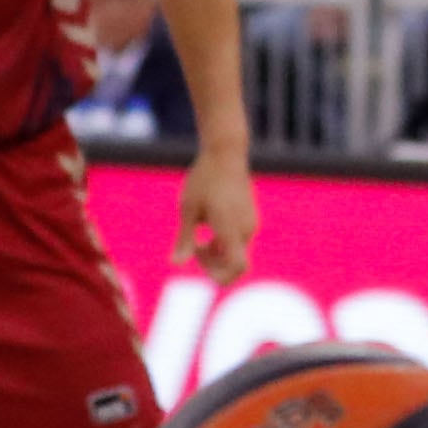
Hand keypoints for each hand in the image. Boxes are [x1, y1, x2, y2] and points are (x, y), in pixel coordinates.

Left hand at [175, 146, 256, 281]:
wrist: (225, 152)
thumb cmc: (204, 179)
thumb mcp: (188, 210)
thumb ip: (184, 239)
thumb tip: (176, 264)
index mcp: (230, 229)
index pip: (237, 268)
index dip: (220, 275)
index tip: (198, 258)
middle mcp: (246, 229)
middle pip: (235, 263)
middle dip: (214, 264)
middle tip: (194, 248)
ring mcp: (250, 222)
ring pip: (237, 251)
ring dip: (218, 251)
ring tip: (198, 234)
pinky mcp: (250, 215)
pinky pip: (239, 238)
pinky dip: (224, 241)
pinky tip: (209, 223)